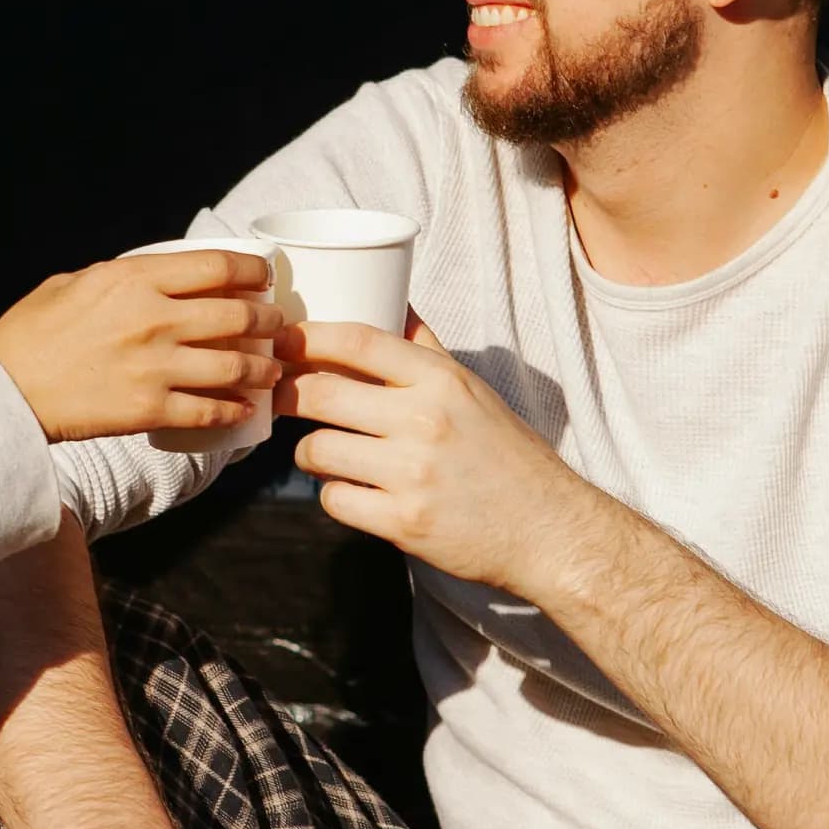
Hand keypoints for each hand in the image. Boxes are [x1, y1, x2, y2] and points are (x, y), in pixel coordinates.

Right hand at [0, 251, 281, 444]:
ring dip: (263, 369)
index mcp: (134, 279)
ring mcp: (154, 367)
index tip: (266, 278)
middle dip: (269, 321)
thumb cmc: (30, 333)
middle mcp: (153, 320)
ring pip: (235, 367)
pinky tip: (245, 411)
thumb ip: (118, 277)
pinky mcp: (149, 410)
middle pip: (239, 316)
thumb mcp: (72, 282)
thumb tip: (152, 275)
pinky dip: (236, 411)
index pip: (218, 267)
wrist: (2, 393)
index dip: (255, 272)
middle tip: (277, 326)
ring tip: (272, 371)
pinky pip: (210, 411)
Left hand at [275, 316, 599, 592]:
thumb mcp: (472, 388)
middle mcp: (424, 421)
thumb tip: (392, 298)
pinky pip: (334, 500)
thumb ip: (426, 347)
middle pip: (319, 394)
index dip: (306, 338)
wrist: (546, 529)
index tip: (283, 342)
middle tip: (281, 398)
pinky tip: (354, 491)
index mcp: (440, 380)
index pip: (356, 340)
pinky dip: (335, 495)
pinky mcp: (403, 523)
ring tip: (324, 451)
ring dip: (309, 451)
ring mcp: (411, 474)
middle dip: (288, 395)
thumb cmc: (504, 453)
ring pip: (316, 450)